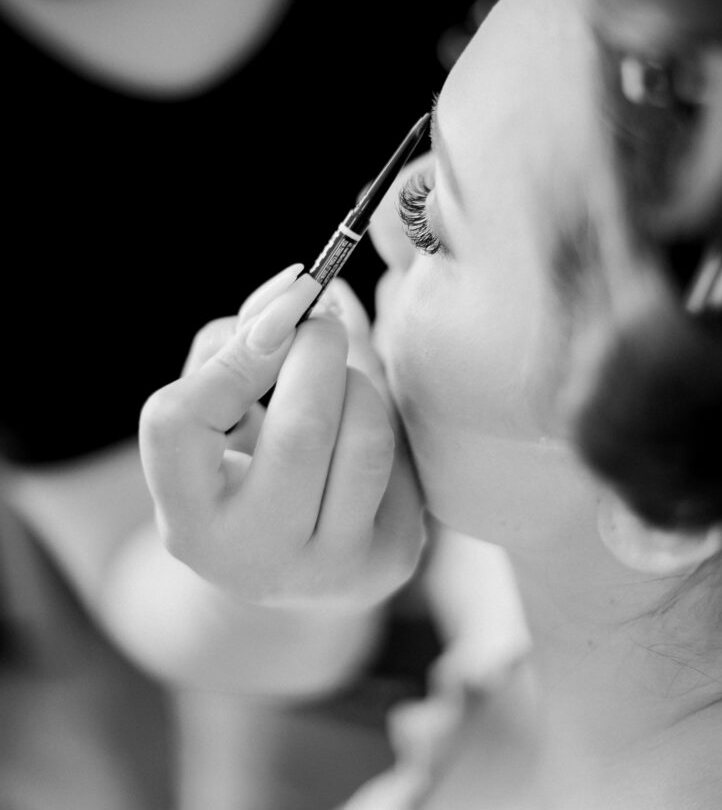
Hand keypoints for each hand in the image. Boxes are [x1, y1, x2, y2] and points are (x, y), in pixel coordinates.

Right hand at [139, 268, 425, 609]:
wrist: (292, 559)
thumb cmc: (241, 459)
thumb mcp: (216, 410)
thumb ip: (243, 342)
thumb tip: (306, 291)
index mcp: (187, 520)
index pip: (181, 422)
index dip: (235, 354)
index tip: (279, 315)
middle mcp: (250, 559)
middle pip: (301, 432)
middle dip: (320, 349)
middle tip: (322, 322)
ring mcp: (328, 569)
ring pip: (366, 439)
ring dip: (358, 381)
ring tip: (340, 380)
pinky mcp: (391, 559)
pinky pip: (401, 454)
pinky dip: (382, 416)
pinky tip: (362, 426)